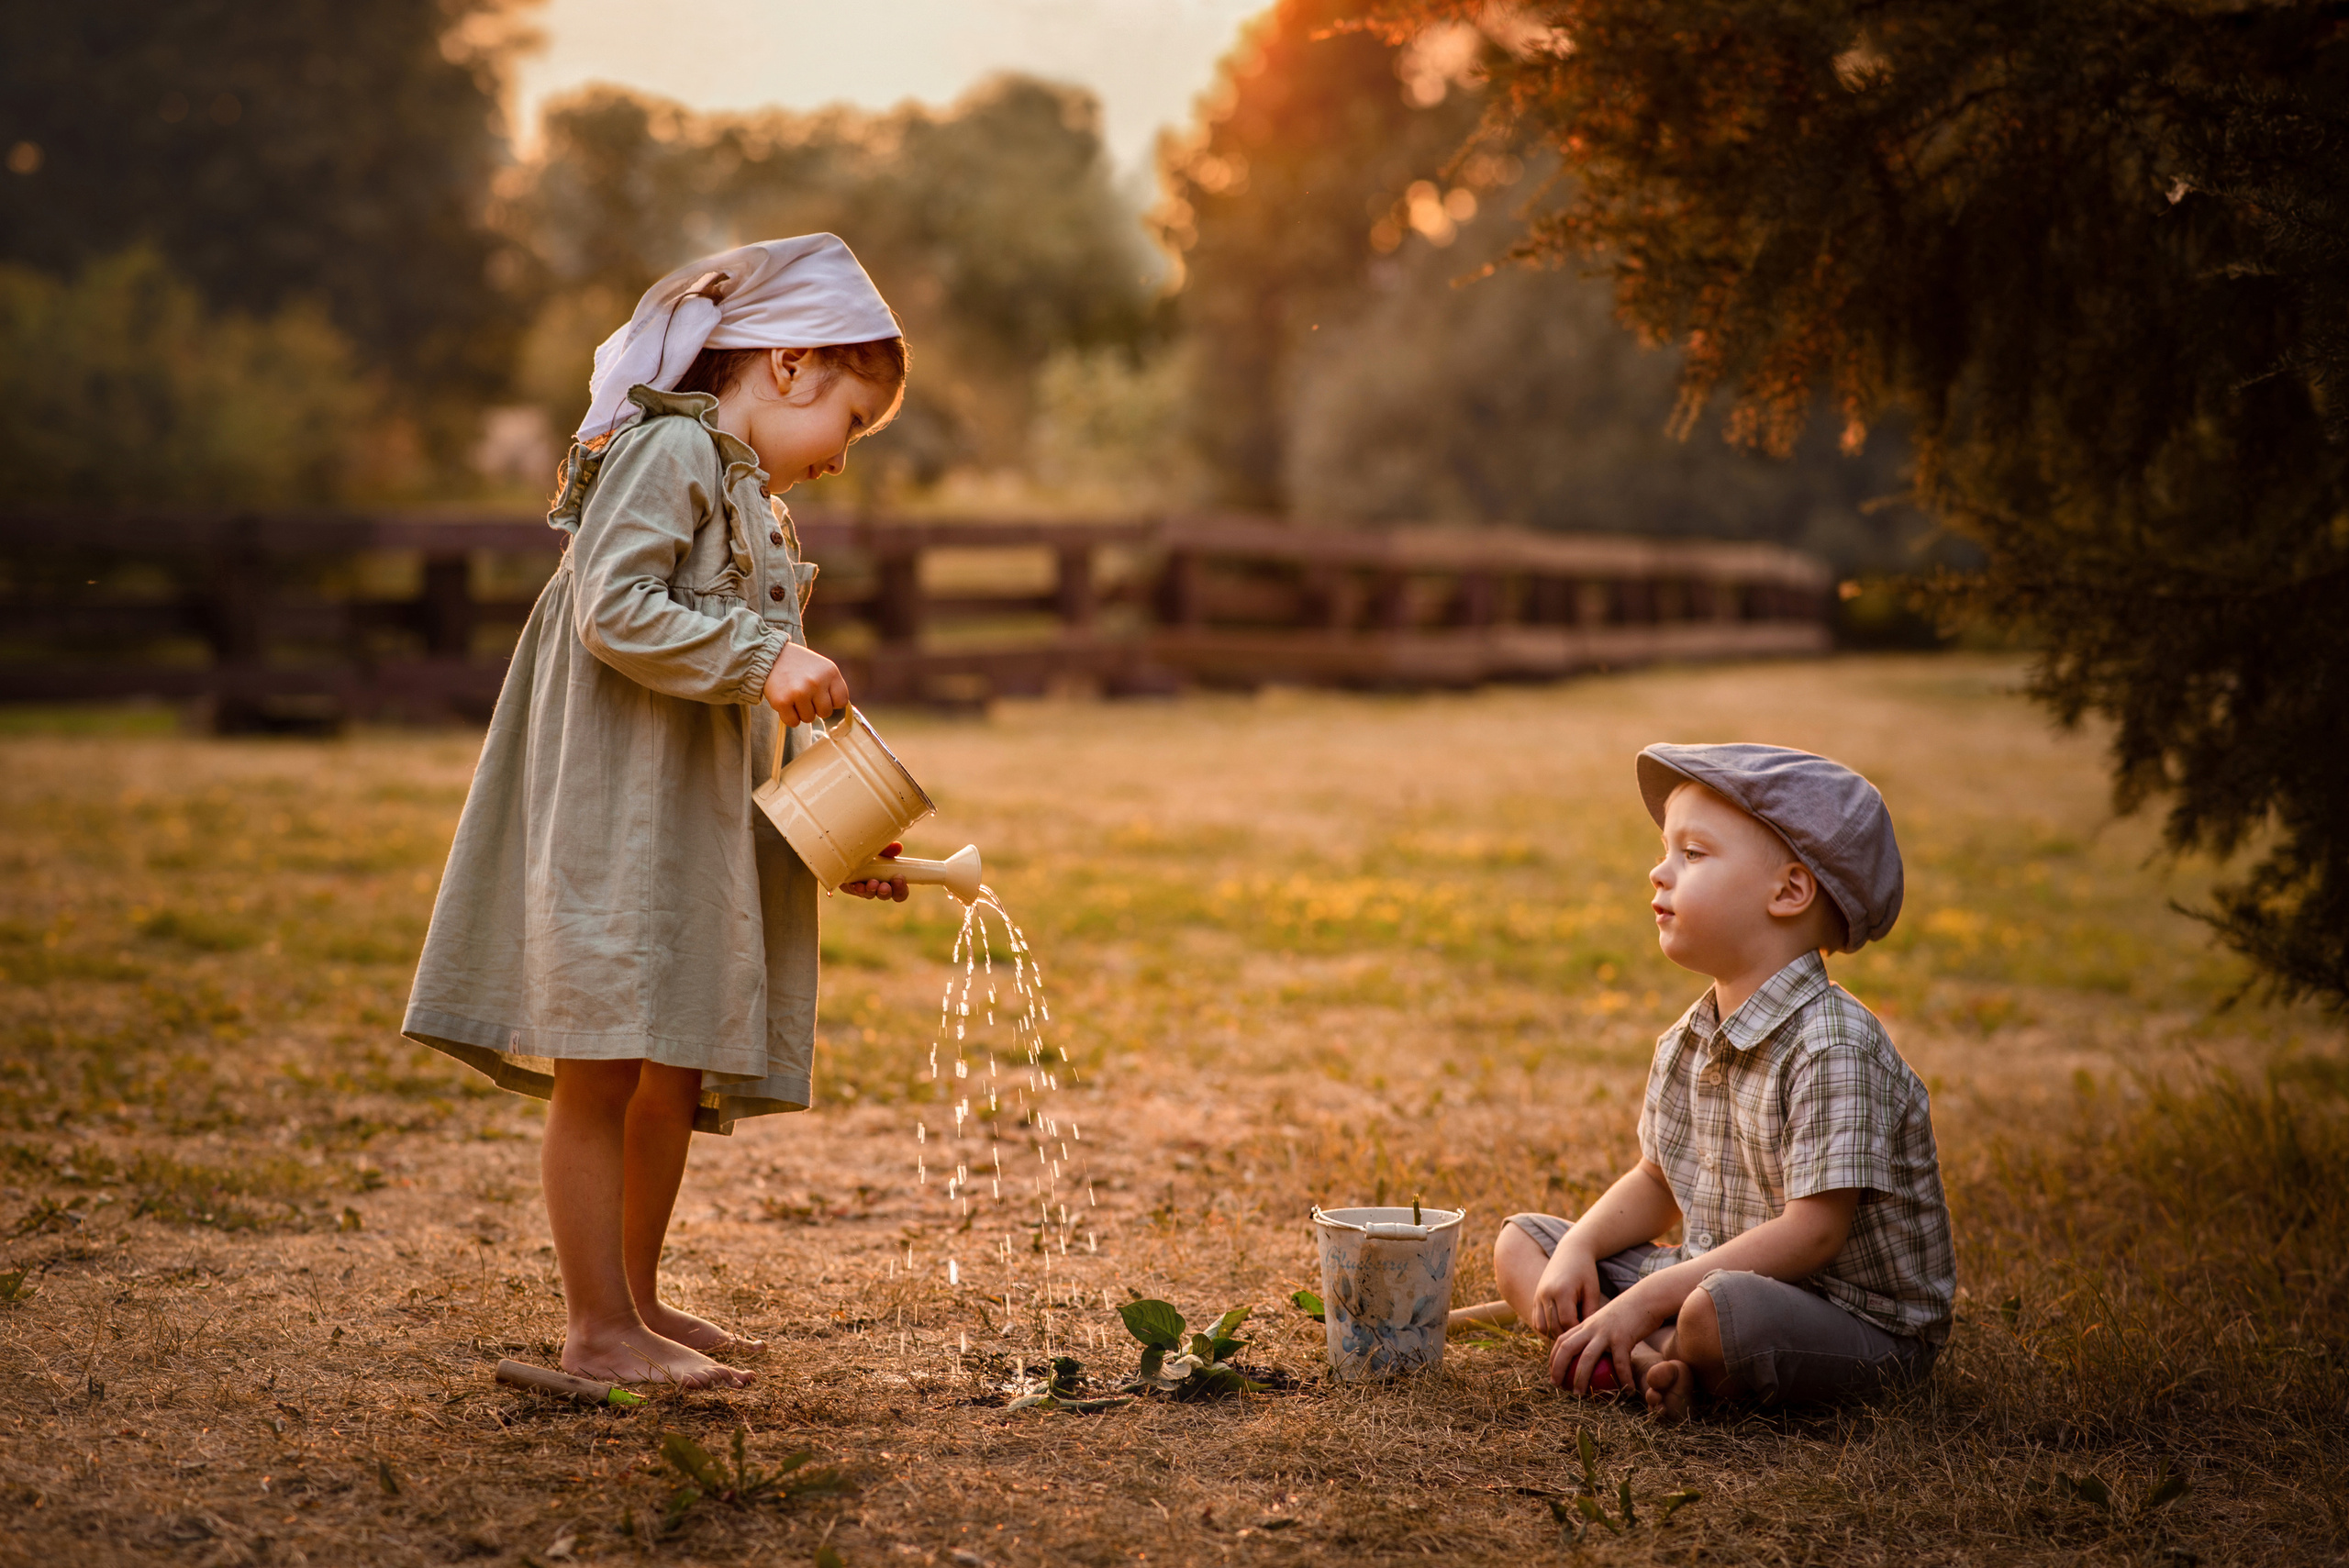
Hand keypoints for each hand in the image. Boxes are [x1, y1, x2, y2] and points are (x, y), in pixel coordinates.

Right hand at [763, 643, 849, 726]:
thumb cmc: (800, 665)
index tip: (821, 695)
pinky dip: (789, 717)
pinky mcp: (782, 701)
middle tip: (805, 695)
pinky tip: (786, 702)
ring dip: (801, 712)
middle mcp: (816, 682)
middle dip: (816, 708)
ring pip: (809, 719)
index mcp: (830, 672)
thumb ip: (833, 686)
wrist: (770, 655)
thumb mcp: (822, 668)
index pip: (841, 701)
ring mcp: (799, 692)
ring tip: (794, 696)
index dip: (831, 701)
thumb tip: (842, 708)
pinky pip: (793, 722)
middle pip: (825, 713)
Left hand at [840, 842, 907, 901]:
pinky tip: (857, 884)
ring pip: (870, 894)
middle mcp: (879, 886)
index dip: (901, 888)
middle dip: (886, 892)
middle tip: (884, 886)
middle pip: (886, 895)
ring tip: (872, 883)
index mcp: (891, 877)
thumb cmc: (871, 847)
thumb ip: (889, 847)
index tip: (899, 878)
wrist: (848, 847)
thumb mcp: (881, 846)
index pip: (900, 891)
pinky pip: (854, 890)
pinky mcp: (850, 886)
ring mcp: (864, 888)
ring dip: (872, 890)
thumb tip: (898, 847)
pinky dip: (856, 888)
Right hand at [1530, 1242, 1604, 1338]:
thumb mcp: (1592, 1290)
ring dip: (1554, 1333)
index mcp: (1562, 1291)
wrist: (1570, 1251)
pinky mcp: (1536, 1297)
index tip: (1589, 1335)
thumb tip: (1588, 1334)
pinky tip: (1560, 1327)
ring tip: (1569, 1334)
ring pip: (1541, 1326)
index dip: (1578, 1331)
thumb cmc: (1585, 1270)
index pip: (1567, 1322)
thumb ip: (1590, 1312)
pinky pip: (1536, 1320)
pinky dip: (1546, 1328)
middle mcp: (1546, 1294)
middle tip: (1580, 1339)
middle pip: (1553, 1326)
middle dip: (1567, 1335)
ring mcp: (1538, 1295)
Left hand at [1549, 1287, 1665, 1396]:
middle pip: (1567, 1348)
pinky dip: (1623, 1379)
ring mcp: (1606, 1332)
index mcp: (1586, 1324)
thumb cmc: (1630, 1312)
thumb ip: (1597, 1333)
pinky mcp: (1623, 1338)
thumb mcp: (1607, 1320)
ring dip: (1581, 1378)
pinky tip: (1627, 1391)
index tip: (1552, 1373)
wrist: (1647, 1298)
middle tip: (1557, 1385)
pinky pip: (1620, 1364)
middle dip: (1558, 1368)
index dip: (1554, 1357)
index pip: (1562, 1340)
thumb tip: (1594, 1353)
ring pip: (1587, 1358)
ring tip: (1580, 1395)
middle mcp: (1592, 1327)